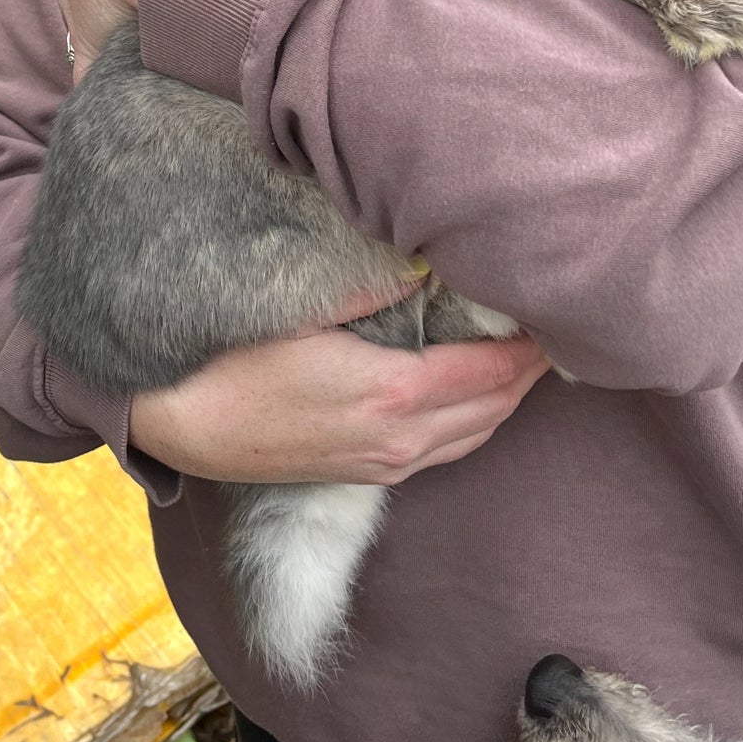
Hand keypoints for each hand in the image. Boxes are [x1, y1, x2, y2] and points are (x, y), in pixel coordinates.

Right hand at [130, 329, 550, 484]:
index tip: (558, 310)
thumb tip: (426, 265)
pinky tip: (479, 395)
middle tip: (558, 327)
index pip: (493, 369)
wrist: (184, 427)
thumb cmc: (236, 361)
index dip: (532, 342)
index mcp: (395, 394)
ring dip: (509, 398)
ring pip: (477, 434)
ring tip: (529, 357)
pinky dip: (477, 422)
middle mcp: (403, 439)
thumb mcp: (306, 311)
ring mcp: (387, 464)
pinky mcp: (369, 476)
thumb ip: (375, 289)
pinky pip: (447, 451)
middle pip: (497, 405)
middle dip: (532, 369)